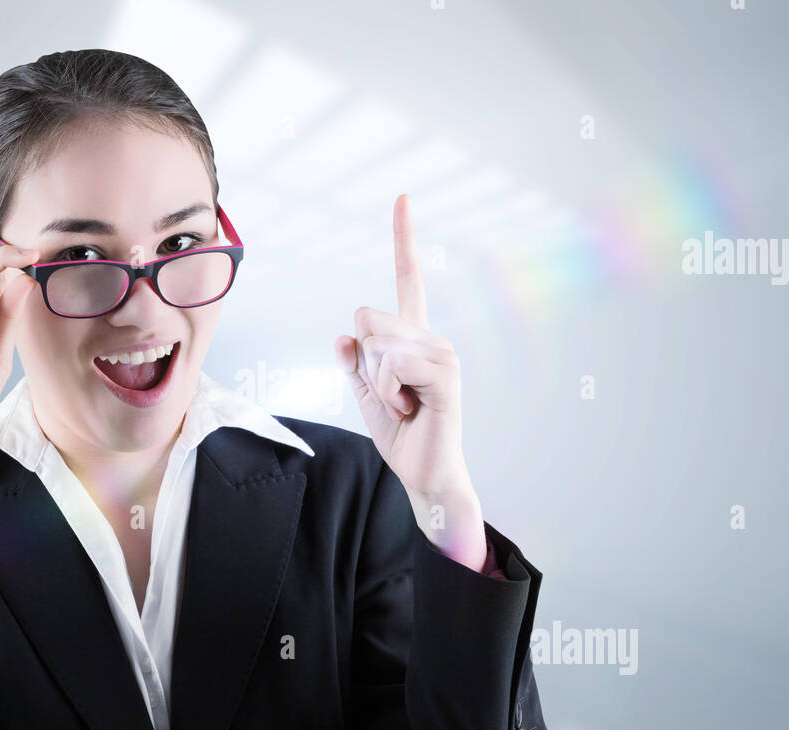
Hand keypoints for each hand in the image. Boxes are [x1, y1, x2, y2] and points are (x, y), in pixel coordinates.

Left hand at [334, 194, 487, 571]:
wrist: (425, 473)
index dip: (404, 237)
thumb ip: (355, 366)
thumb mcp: (366, 397)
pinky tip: (410, 409)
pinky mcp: (445, 372)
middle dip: (364, 360)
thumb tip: (342, 337)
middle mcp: (430, 337)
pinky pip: (391, 365)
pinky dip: (387, 393)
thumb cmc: (402, 437)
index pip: (408, 278)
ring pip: (377, 344)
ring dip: (376, 384)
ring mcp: (441, 352)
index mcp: (411, 338)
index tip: (402, 197)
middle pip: (367, 316)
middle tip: (391, 396)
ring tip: (403, 406)